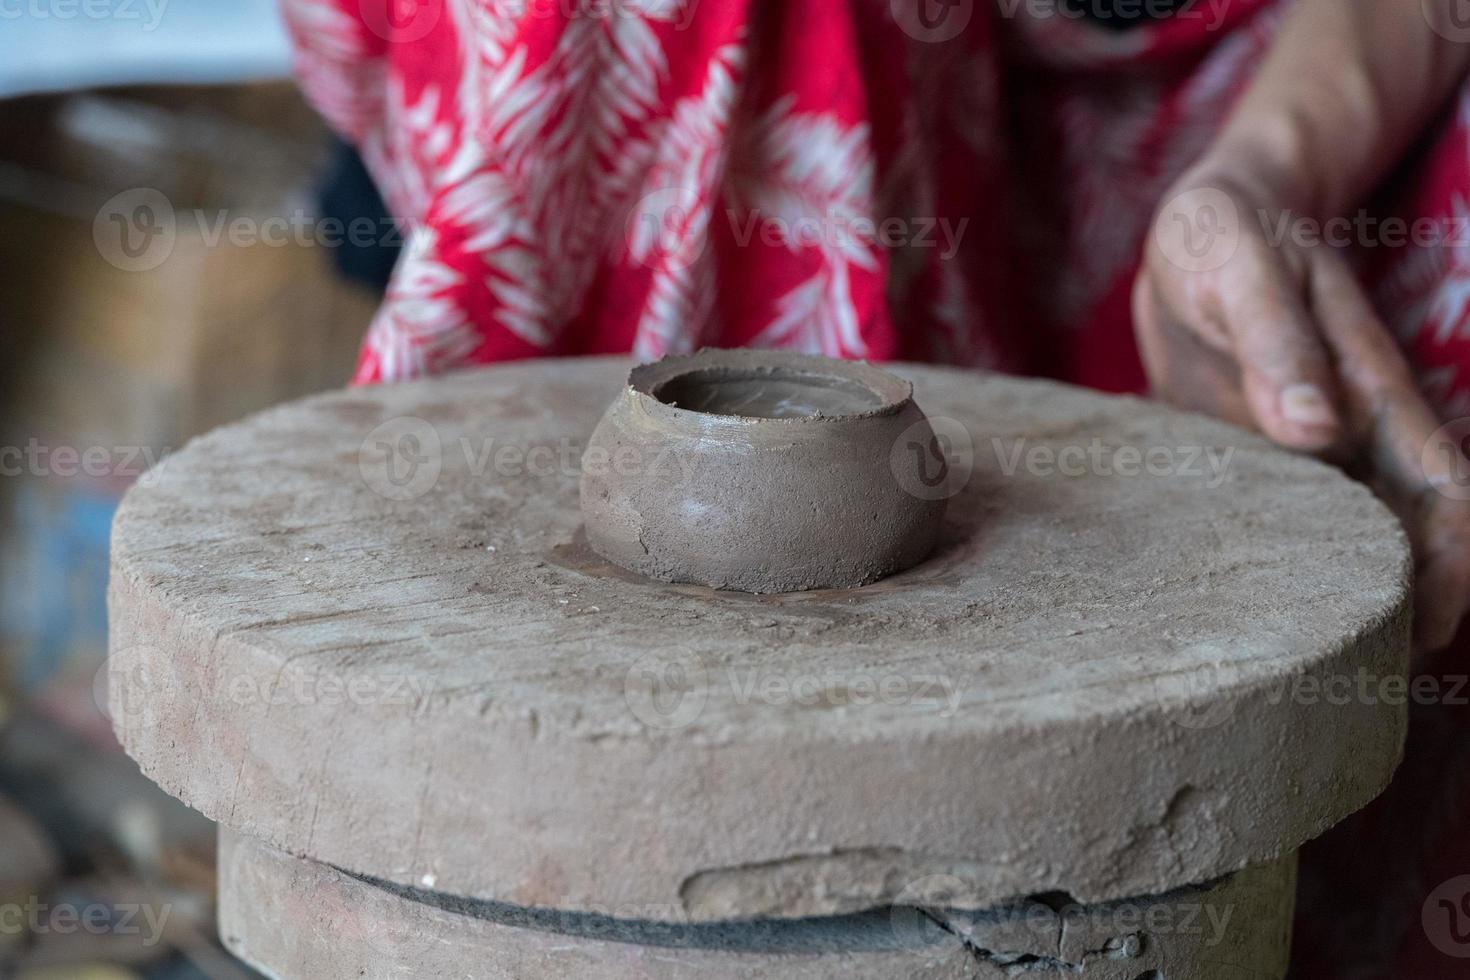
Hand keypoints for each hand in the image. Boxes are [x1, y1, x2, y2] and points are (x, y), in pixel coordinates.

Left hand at [1135, 163, 1469, 654]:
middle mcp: (1350, 428)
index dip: (1453, 566)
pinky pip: (1278, 522)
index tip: (1429, 634)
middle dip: (1405, 607)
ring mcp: (1306, 447)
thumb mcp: (1241, 268)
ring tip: (1297, 672)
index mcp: (1368, 388)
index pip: (1443, 491)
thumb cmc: (1226, 235)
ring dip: (1336, 596)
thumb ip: (1276, 344)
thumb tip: (1314, 431)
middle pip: (1409, 532)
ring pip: (1344, 537)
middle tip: (1358, 684)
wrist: (1205, 224)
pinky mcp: (1257, 455)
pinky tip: (1231, 611)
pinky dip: (1273, 567)